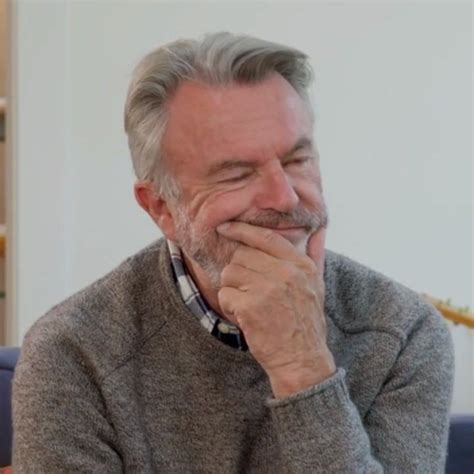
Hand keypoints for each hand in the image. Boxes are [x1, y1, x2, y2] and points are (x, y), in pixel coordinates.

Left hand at [217, 222, 335, 398]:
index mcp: (300, 264)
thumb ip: (315, 254)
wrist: (302, 360)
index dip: (241, 229)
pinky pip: (225, 294)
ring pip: (230, 273)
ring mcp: (267, 289)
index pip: (265, 237)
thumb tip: (319, 229)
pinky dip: (229, 307)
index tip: (225, 227)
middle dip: (238, 272)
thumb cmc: (306, 322)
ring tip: (247, 305)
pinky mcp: (251, 307)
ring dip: (233, 290)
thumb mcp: (318, 285)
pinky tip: (243, 318)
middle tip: (247, 291)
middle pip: (241, 255)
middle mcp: (285, 273)